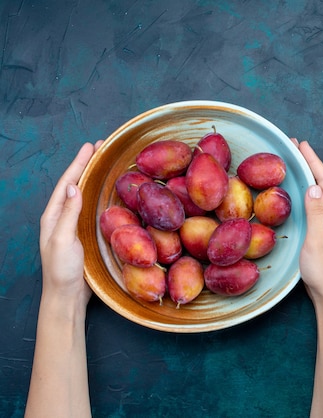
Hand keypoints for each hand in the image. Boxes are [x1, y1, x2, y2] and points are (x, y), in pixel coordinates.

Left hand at [39, 141, 101, 308]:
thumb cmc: (62, 270)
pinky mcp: (87, 234)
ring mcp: (75, 225)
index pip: (67, 183)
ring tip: (108, 163)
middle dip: (88, 165)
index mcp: (53, 216)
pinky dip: (103, 195)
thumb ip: (68, 214)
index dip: (79, 163)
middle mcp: (63, 217)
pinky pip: (95, 208)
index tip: (91, 146)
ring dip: (96, 178)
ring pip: (87, 195)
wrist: (68, 296)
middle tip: (102, 148)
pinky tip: (113, 192)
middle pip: (77, 184)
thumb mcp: (62, 240)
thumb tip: (74, 186)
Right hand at [291, 139, 322, 303]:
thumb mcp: (317, 241)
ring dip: (307, 174)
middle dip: (310, 163)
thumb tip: (313, 187)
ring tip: (294, 161)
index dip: (314, 162)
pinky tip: (296, 189)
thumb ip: (315, 214)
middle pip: (322, 183)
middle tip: (294, 146)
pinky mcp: (321, 230)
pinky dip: (304, 190)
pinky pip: (313, 203)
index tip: (302, 145)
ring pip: (317, 192)